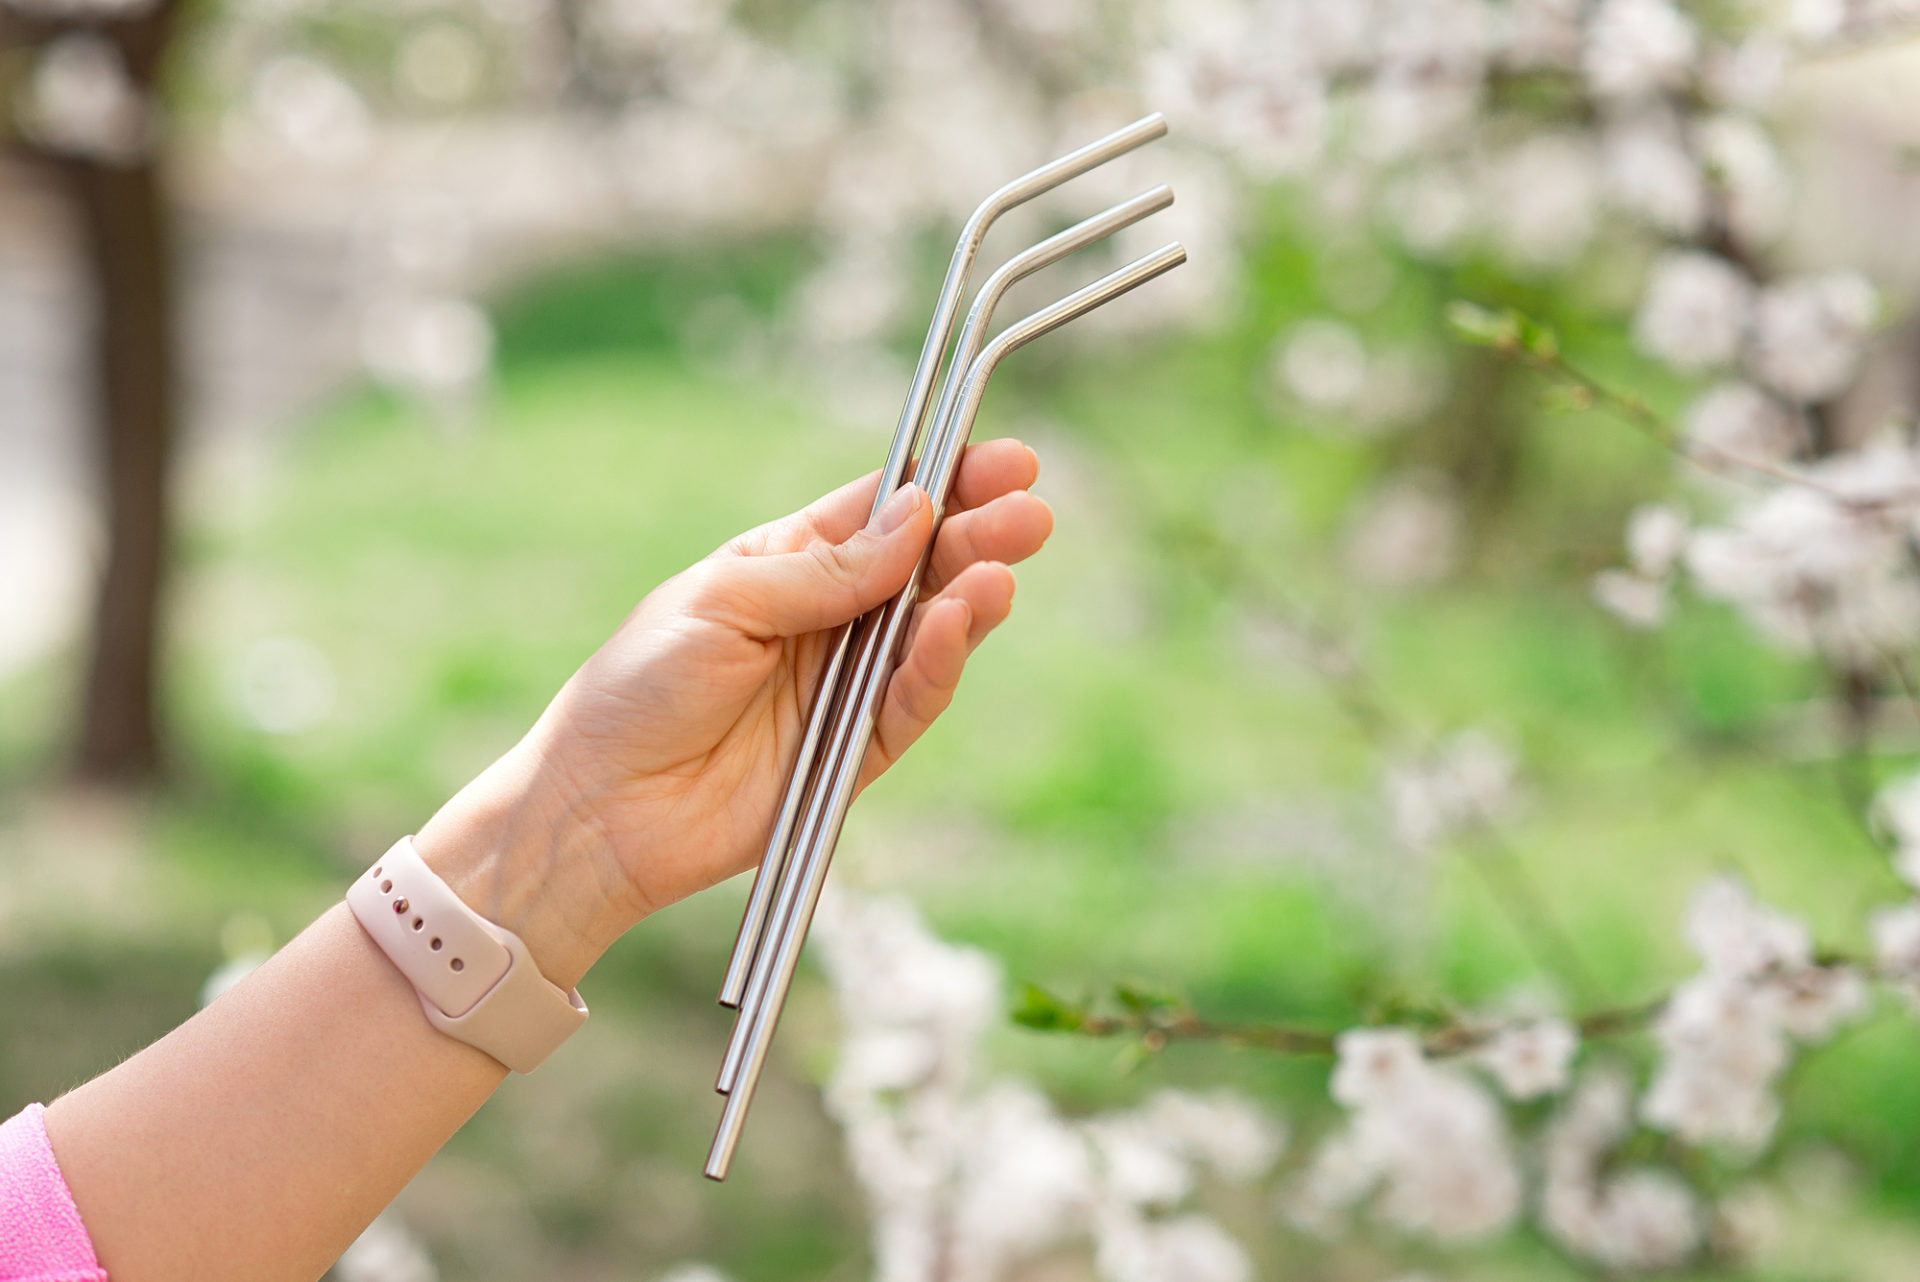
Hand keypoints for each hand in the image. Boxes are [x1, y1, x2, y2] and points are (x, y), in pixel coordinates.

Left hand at [417, 440, 1052, 986]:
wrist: (598, 808)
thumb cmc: (636, 689)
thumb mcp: (723, 601)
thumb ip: (822, 569)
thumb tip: (914, 516)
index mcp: (788, 563)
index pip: (883, 513)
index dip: (945, 483)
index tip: (1004, 461)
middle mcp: (828, 619)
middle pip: (924, 567)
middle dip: (979, 535)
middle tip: (1029, 511)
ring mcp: (846, 686)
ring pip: (932, 634)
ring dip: (971, 599)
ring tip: (1001, 569)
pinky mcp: (857, 753)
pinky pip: (913, 704)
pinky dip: (939, 666)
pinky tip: (958, 625)